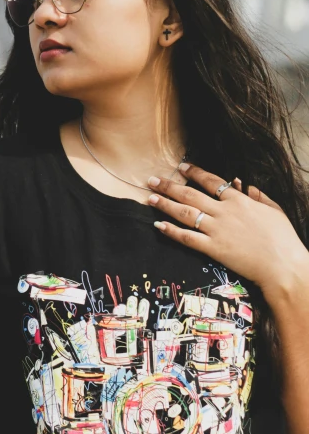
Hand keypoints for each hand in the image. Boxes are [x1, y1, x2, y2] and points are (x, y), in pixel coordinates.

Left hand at [147, 163, 307, 299]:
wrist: (283, 266)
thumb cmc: (284, 240)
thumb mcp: (276, 210)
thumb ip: (260, 196)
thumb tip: (246, 185)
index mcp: (239, 200)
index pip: (212, 181)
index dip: (194, 173)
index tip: (181, 167)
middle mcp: (224, 212)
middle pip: (191, 194)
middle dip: (169, 186)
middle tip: (152, 180)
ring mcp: (217, 230)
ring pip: (184, 213)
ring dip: (165, 204)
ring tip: (149, 198)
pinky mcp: (213, 249)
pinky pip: (187, 237)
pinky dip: (171, 231)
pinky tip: (158, 225)